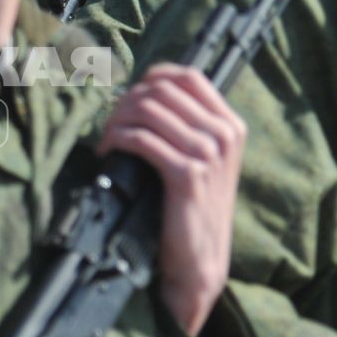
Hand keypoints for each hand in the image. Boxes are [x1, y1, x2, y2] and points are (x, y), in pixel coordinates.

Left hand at [96, 63, 245, 336]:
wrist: (199, 260)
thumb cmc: (191, 210)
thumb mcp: (201, 161)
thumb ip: (185, 128)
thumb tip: (143, 96)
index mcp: (230, 125)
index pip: (188, 77)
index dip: (152, 77)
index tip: (129, 94)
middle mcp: (223, 135)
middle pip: (162, 90)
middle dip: (126, 101)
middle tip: (109, 123)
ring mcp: (208, 154)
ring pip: (147, 110)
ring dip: (116, 120)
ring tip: (106, 139)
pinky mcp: (187, 175)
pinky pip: (141, 139)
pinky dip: (117, 139)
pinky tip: (108, 151)